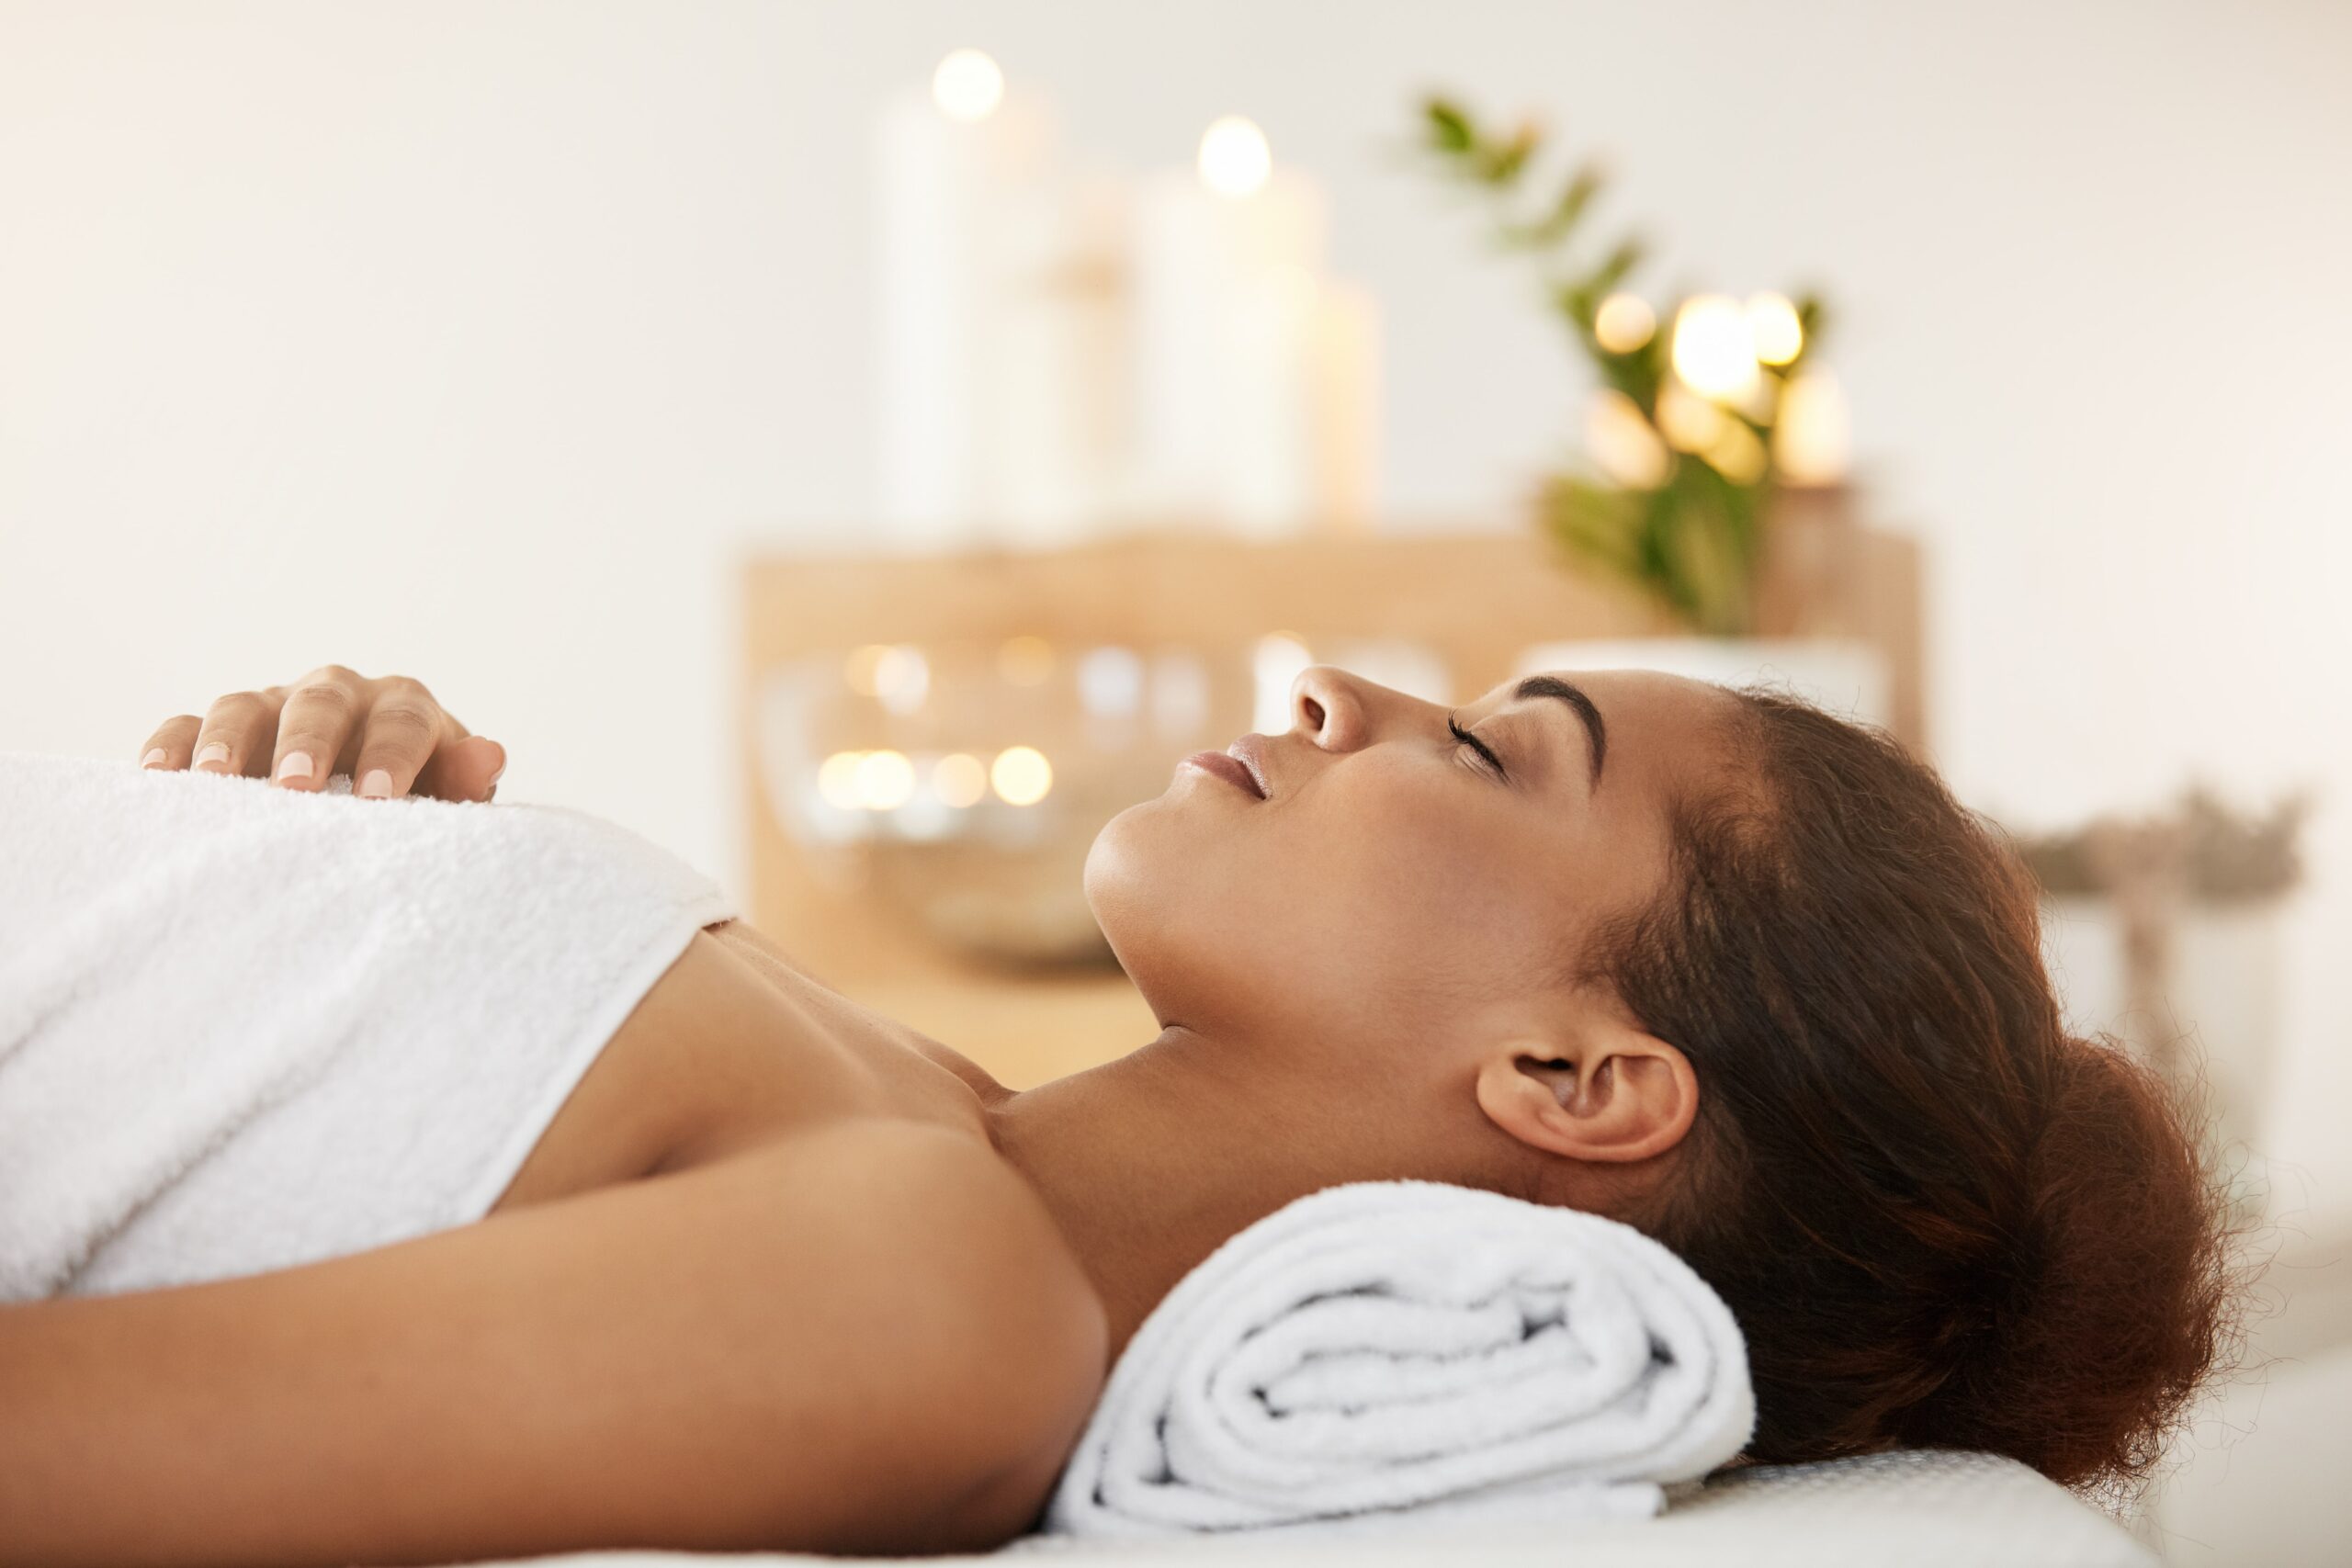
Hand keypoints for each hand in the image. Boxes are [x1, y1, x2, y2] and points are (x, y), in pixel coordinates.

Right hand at [138, 666, 506, 800]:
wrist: (374, 794)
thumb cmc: (418, 798)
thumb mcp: (449, 795)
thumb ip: (465, 780)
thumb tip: (488, 757)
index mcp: (404, 706)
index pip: (403, 720)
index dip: (391, 756)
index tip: (377, 800)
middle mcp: (338, 694)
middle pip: (322, 702)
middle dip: (308, 741)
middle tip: (297, 786)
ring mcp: (275, 706)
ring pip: (246, 705)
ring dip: (231, 740)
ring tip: (218, 783)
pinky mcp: (224, 729)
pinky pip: (188, 724)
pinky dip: (173, 744)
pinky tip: (159, 777)